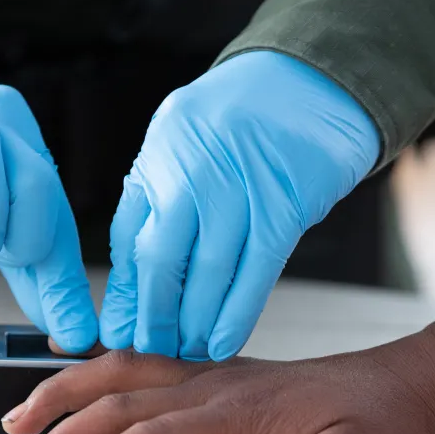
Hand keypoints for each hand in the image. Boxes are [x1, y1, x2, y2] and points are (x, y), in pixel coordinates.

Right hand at [0, 335, 434, 433]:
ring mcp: (217, 375)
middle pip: (119, 404)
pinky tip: (84, 380)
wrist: (414, 383)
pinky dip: (102, 371)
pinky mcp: (224, 375)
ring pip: (123, 375)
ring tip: (17, 416)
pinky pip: (146, 365)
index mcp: (240, 410)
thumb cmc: (387, 422)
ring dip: (66, 393)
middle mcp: (218, 385)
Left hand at [98, 50, 379, 360]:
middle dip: (154, 318)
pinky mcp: (286, 204)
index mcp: (162, 153)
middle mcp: (195, 169)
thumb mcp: (183, 144)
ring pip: (208, 274)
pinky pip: (256, 271)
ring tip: (189, 353)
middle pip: (161, 261)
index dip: (125, 294)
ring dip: (195, 325)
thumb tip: (132, 284)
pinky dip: (237, 313)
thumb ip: (157, 205)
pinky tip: (223, 342)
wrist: (314, 80)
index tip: (120, 334)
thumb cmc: (246, 119)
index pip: (130, 237)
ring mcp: (241, 187)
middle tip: (154, 352)